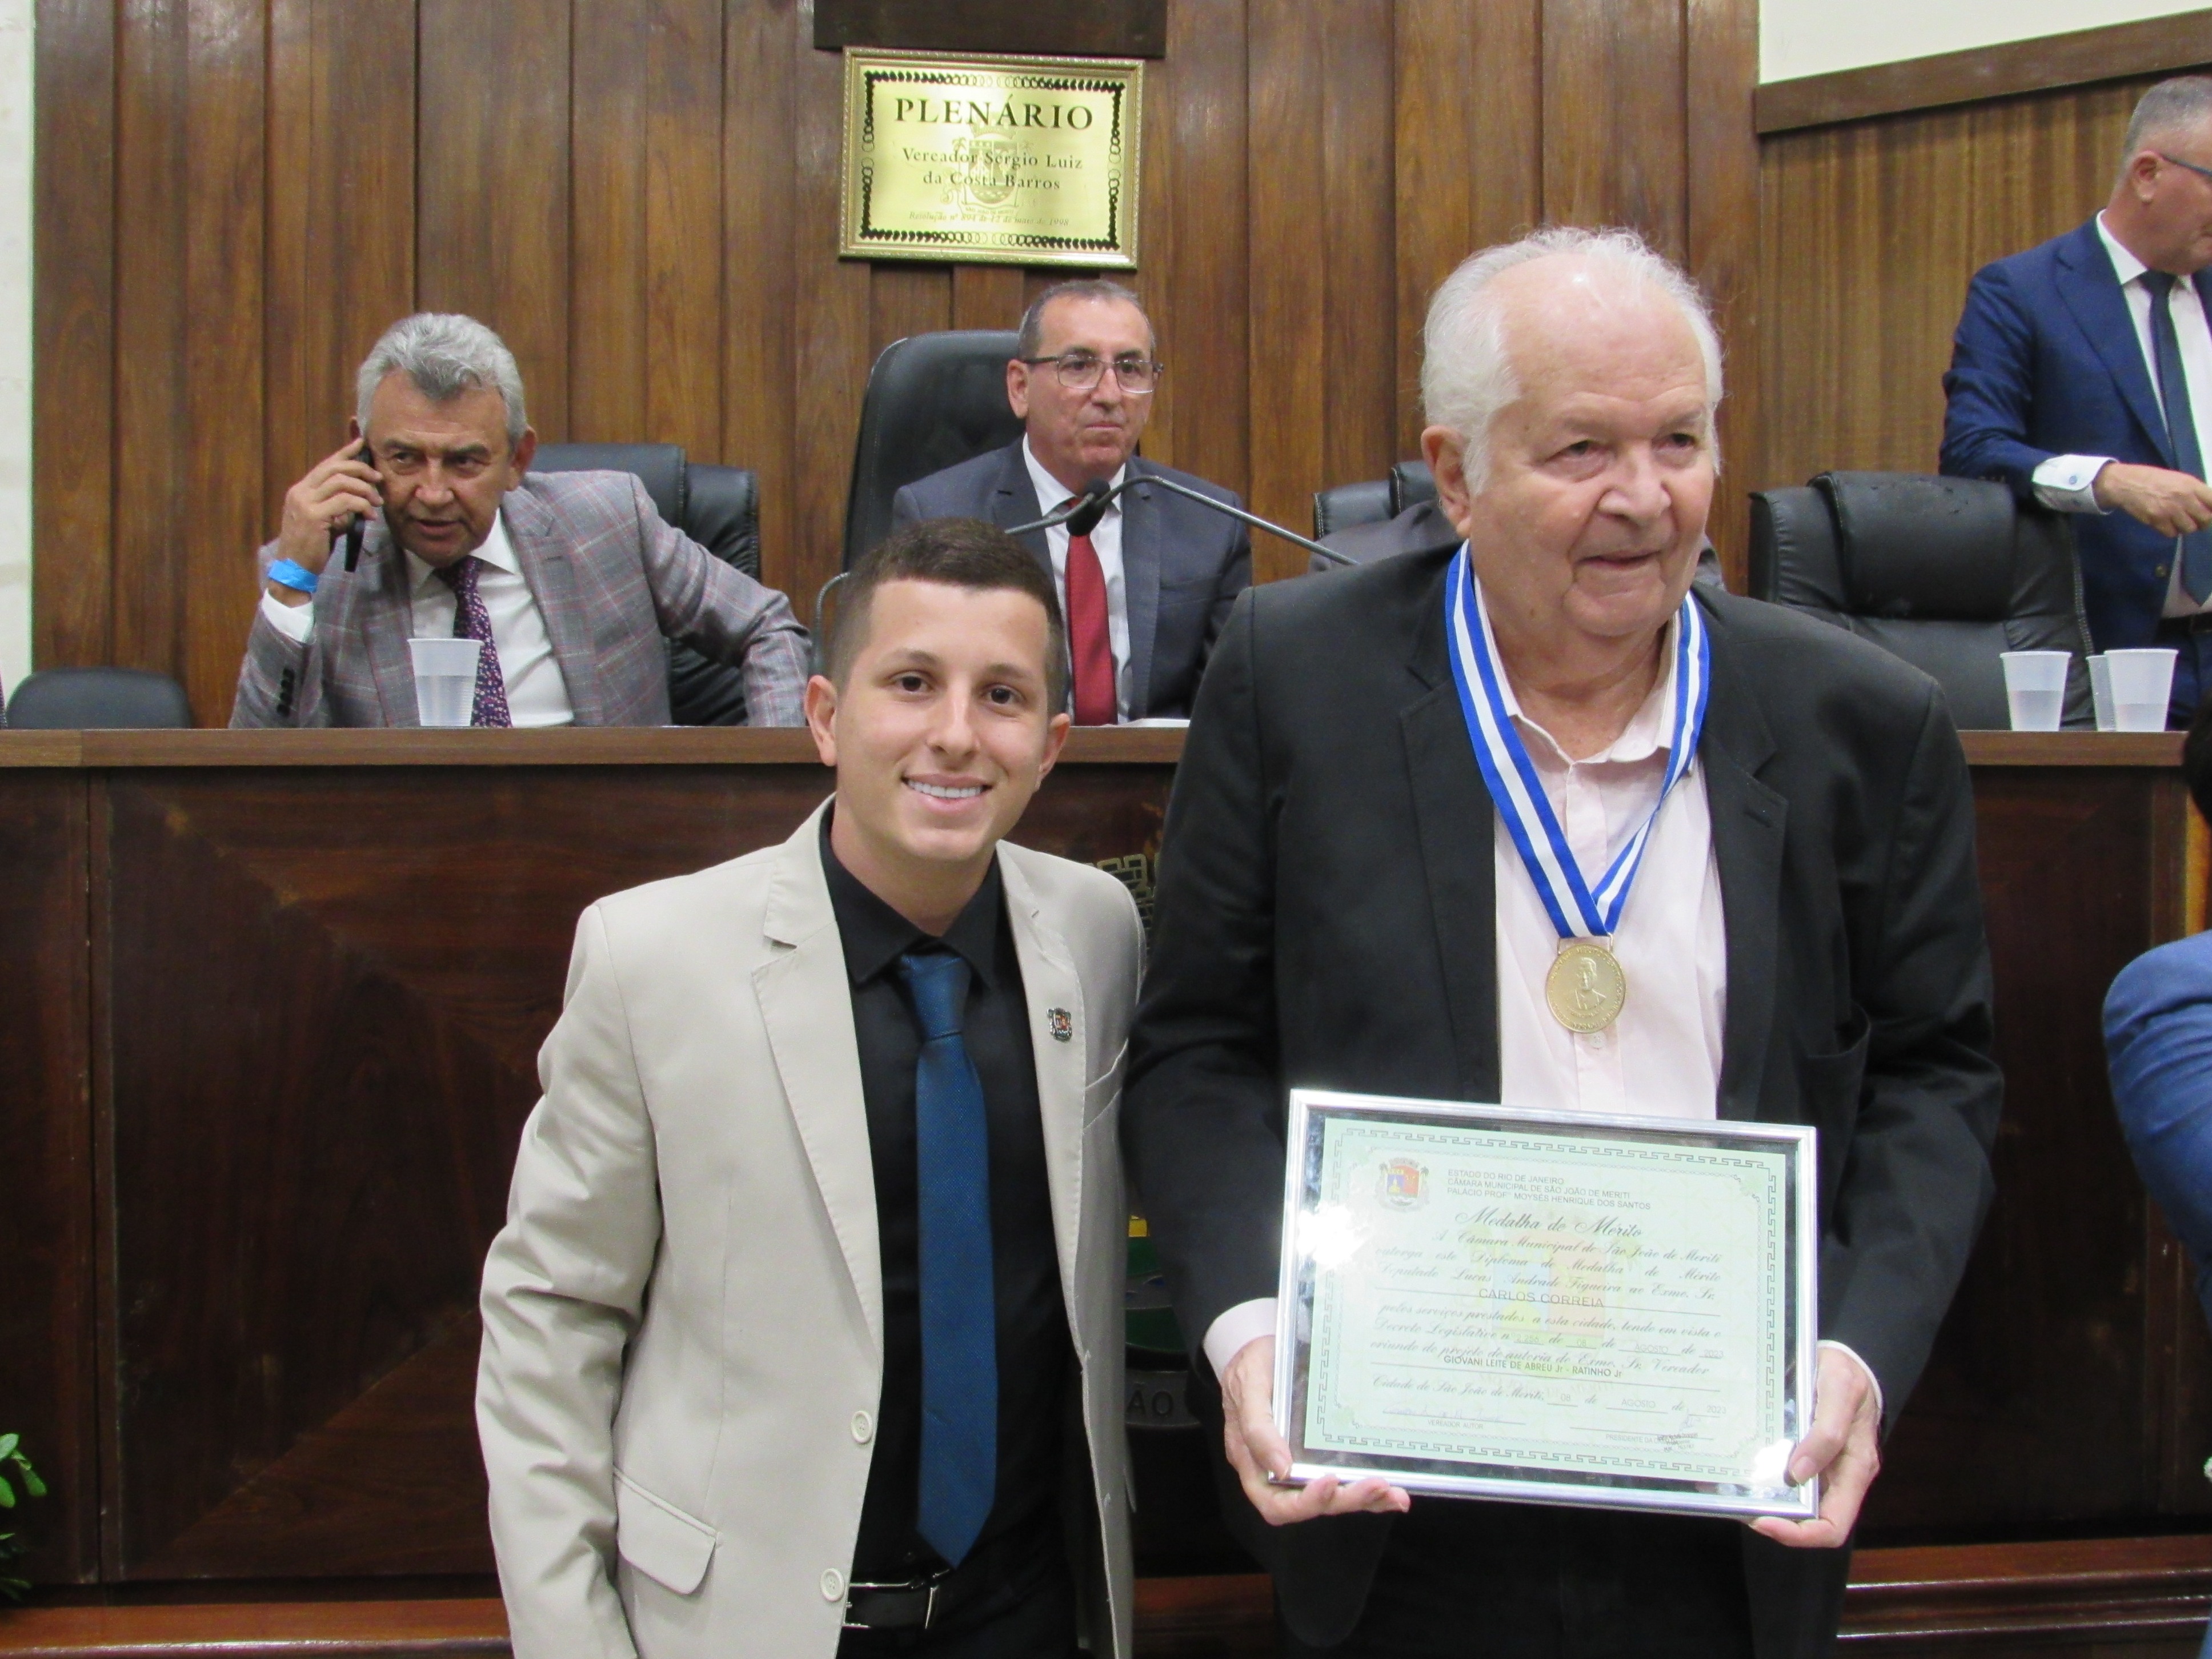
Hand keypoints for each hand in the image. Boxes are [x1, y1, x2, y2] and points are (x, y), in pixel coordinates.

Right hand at [271, 437, 381, 599]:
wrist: (295, 568)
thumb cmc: (311, 547)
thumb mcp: (324, 521)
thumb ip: (337, 506)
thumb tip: (361, 499)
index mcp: (301, 490)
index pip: (326, 464)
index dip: (345, 452)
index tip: (362, 444)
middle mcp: (300, 491)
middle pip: (335, 468)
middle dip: (361, 470)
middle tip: (379, 481)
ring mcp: (305, 502)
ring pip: (342, 482)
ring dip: (365, 490)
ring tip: (377, 503)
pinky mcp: (314, 516)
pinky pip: (344, 501)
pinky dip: (362, 505)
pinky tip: (370, 516)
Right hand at [1218, 1336, 1409, 1525]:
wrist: (1264, 1346)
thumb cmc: (1252, 1365)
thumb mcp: (1248, 1386)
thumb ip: (1257, 1428)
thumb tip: (1281, 1469)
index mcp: (1253, 1463)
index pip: (1276, 1504)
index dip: (1304, 1502)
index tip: (1329, 1481)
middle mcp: (1279, 1473)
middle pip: (1312, 1505)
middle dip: (1346, 1499)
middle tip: (1376, 1485)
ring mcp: (1304, 1465)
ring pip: (1335, 1498)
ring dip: (1365, 1499)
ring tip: (1393, 1493)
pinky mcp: (1324, 1455)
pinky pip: (1346, 1480)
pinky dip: (1370, 1490)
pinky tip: (1394, 1490)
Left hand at [1750, 1346, 1880, 1549]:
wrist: (1846, 1358)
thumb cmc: (1848, 1373)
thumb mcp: (1841, 1391)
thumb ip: (1827, 1433)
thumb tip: (1798, 1474)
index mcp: (1855, 1470)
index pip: (1833, 1526)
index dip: (1800, 1534)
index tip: (1765, 1521)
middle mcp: (1838, 1476)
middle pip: (1808, 1519)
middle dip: (1774, 1518)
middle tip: (1739, 1502)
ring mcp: (1821, 1467)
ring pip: (1793, 1499)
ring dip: (1765, 1499)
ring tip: (1735, 1487)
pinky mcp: (1804, 1453)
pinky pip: (1785, 1475)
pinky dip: (1764, 1477)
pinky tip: (1742, 1466)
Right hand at [2092, 462, 2211, 535]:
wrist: (2126, 483)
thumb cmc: (2153, 479)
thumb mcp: (2178, 479)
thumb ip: (2195, 491)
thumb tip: (2208, 505)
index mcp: (2191, 485)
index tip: (2209, 513)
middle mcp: (2184, 498)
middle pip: (2206, 520)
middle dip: (2202, 522)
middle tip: (2195, 521)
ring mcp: (2170, 510)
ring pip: (2189, 529)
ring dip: (2185, 527)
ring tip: (2178, 521)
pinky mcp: (2157, 520)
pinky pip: (2172, 533)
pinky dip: (2170, 531)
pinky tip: (2165, 523)